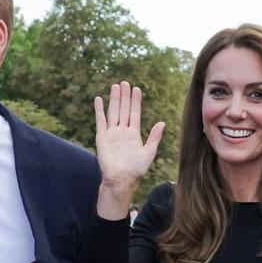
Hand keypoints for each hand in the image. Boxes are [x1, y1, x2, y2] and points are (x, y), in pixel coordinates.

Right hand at [94, 81, 163, 217]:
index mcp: (133, 134)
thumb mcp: (149, 152)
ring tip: (115, 86)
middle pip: (124, 109)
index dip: (135, 101)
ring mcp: (111, 133)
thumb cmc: (136, 169)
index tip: (136, 89)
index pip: (134, 113)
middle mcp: (122, 131)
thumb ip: (154, 137)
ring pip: (113, 112)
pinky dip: (99, 110)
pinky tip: (98, 99)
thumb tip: (162, 122)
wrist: (121, 179)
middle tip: (125, 82)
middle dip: (125, 96)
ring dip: (114, 99)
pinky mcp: (102, 137)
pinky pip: (100, 121)